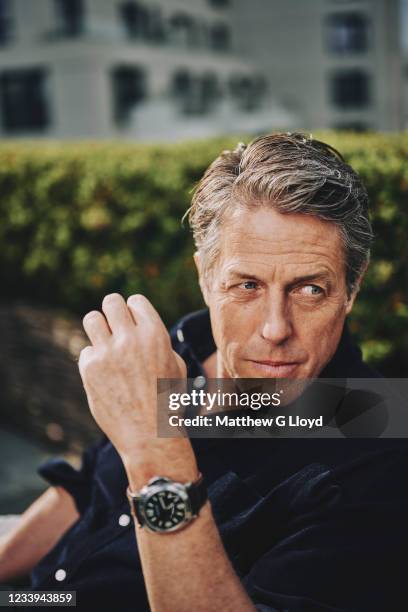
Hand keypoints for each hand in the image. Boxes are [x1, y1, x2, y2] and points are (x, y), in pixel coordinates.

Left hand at [78, 293, 194, 479]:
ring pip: (91, 318)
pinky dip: (94, 360)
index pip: (135, 301)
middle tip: (115, 328)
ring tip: (105, 343)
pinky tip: (106, 376)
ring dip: (98, 328)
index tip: (133, 324)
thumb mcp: (174, 364)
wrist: (151, 435)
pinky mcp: (90, 369)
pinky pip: (86, 351)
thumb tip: (138, 325)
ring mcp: (108, 353)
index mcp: (155, 334)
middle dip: (113, 312)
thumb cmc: (167, 400)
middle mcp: (130, 339)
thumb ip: (156, 340)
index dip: (133, 312)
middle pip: (111, 302)